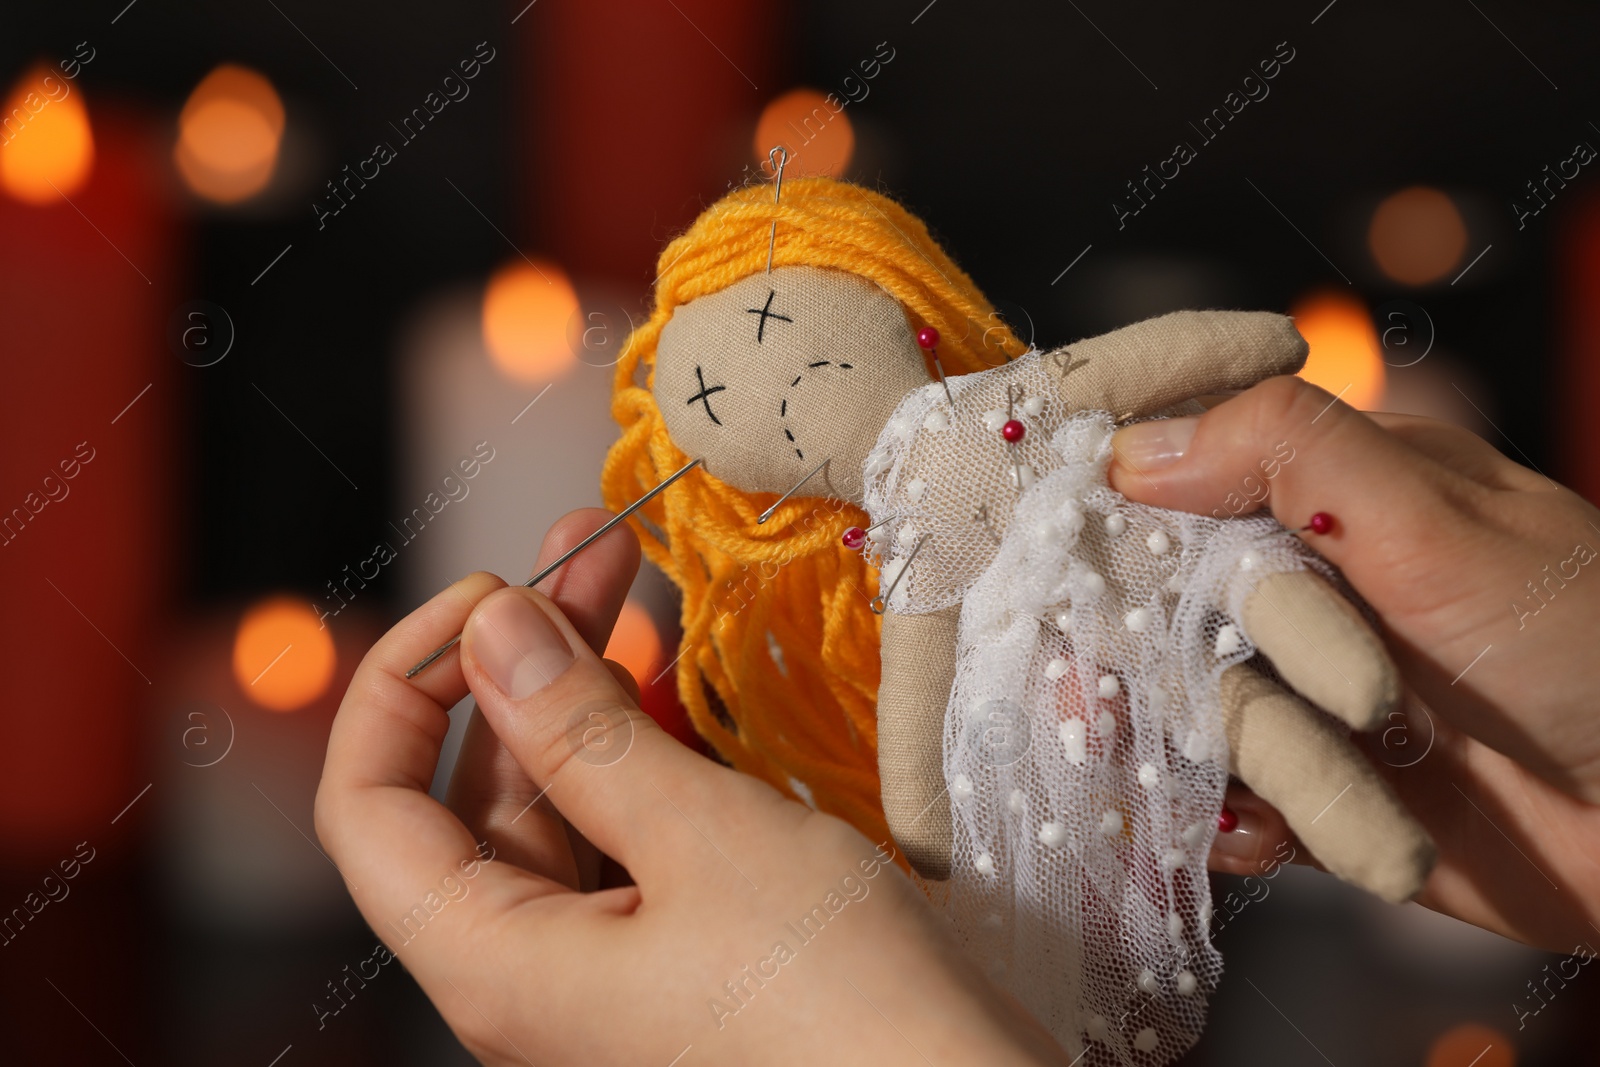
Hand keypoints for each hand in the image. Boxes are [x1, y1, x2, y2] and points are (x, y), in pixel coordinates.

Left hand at [315, 509, 1067, 1065]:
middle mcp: (528, 972)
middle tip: (588, 547)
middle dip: (525, 660)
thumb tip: (492, 631)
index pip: (367, 810)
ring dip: (588, 693)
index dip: (400, 684)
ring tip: (628, 581)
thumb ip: (582, 732)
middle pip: (479, 791)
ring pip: (560, 805)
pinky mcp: (673, 953)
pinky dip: (641, 757)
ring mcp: (603, 966)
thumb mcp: (701, 839)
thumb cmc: (834, 1000)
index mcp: (495, 963)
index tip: (484, 597)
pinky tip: (671, 684)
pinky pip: (626, 840)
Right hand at [1108, 376, 1599, 950]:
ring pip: (1197, 714)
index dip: (1110, 505)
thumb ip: (1291, 454)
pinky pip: (1238, 808)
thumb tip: (1130, 447)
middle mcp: (1314, 594)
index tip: (1044, 538)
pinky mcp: (1328, 799)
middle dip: (1124, 649)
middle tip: (1081, 687)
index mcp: (1335, 498)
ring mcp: (1319, 699)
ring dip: (1181, 750)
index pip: (1187, 477)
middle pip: (1168, 608)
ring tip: (1172, 773)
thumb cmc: (1575, 639)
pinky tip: (1241, 836)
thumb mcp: (1434, 519)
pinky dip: (1227, 826)